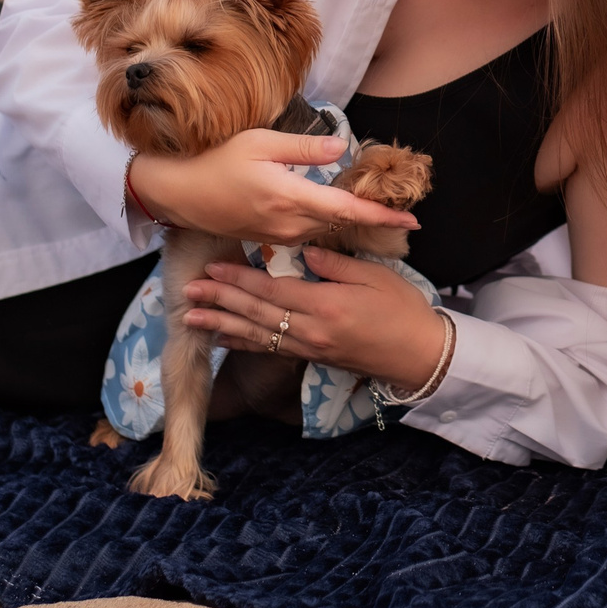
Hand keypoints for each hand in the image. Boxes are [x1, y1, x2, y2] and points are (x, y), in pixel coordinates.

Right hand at [128, 129, 418, 247]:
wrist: (179, 192)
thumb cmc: (216, 159)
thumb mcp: (261, 142)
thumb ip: (304, 148)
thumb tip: (342, 148)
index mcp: (291, 197)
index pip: (348, 210)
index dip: (382, 215)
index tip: (413, 219)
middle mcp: (288, 223)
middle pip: (342, 222)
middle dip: (370, 215)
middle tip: (401, 207)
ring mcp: (278, 235)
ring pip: (325, 229)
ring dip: (347, 219)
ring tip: (372, 208)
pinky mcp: (268, 239)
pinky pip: (306, 233)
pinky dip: (324, 223)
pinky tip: (330, 210)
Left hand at [182, 247, 446, 389]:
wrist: (419, 354)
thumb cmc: (402, 309)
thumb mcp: (374, 277)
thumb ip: (335, 264)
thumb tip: (303, 250)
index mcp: (324, 306)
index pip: (272, 291)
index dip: (239, 279)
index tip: (212, 267)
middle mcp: (309, 331)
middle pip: (256, 314)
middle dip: (220, 300)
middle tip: (188, 290)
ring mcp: (308, 347)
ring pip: (256, 334)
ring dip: (222, 324)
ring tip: (191, 316)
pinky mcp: (311, 357)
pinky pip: (269, 350)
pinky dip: (243, 343)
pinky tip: (222, 338)